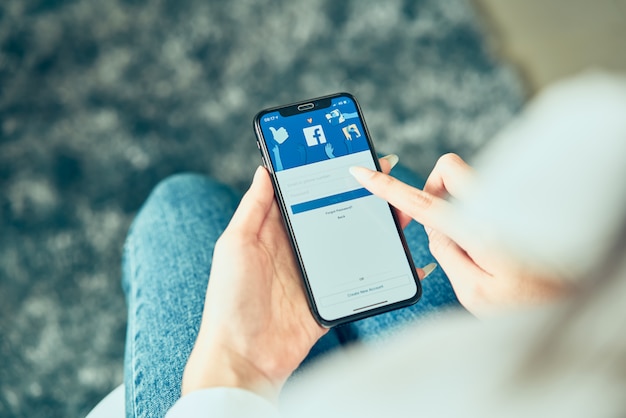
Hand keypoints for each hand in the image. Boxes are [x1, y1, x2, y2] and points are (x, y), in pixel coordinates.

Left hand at [182, 156, 402, 400]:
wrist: (242, 359)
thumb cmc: (229, 299)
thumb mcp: (234, 245)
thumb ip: (253, 208)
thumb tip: (266, 169)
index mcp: (273, 231)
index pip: (304, 194)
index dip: (325, 175)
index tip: (350, 156)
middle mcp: (297, 249)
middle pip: (334, 215)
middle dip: (360, 197)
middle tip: (387, 177)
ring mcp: (316, 274)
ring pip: (352, 244)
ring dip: (375, 228)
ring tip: (401, 211)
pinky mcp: (330, 298)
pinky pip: (360, 279)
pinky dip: (380, 268)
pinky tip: (403, 256)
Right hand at [350, 153, 567, 316]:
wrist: (578, 303)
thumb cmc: (530, 305)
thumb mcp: (474, 292)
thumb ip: (446, 252)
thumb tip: (436, 225)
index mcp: (481, 231)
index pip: (423, 202)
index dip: (387, 187)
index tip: (361, 172)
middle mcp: (498, 208)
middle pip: (450, 168)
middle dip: (433, 187)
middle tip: (435, 221)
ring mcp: (510, 204)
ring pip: (467, 184)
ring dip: (456, 207)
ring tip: (474, 247)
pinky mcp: (517, 207)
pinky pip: (484, 198)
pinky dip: (474, 214)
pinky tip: (489, 244)